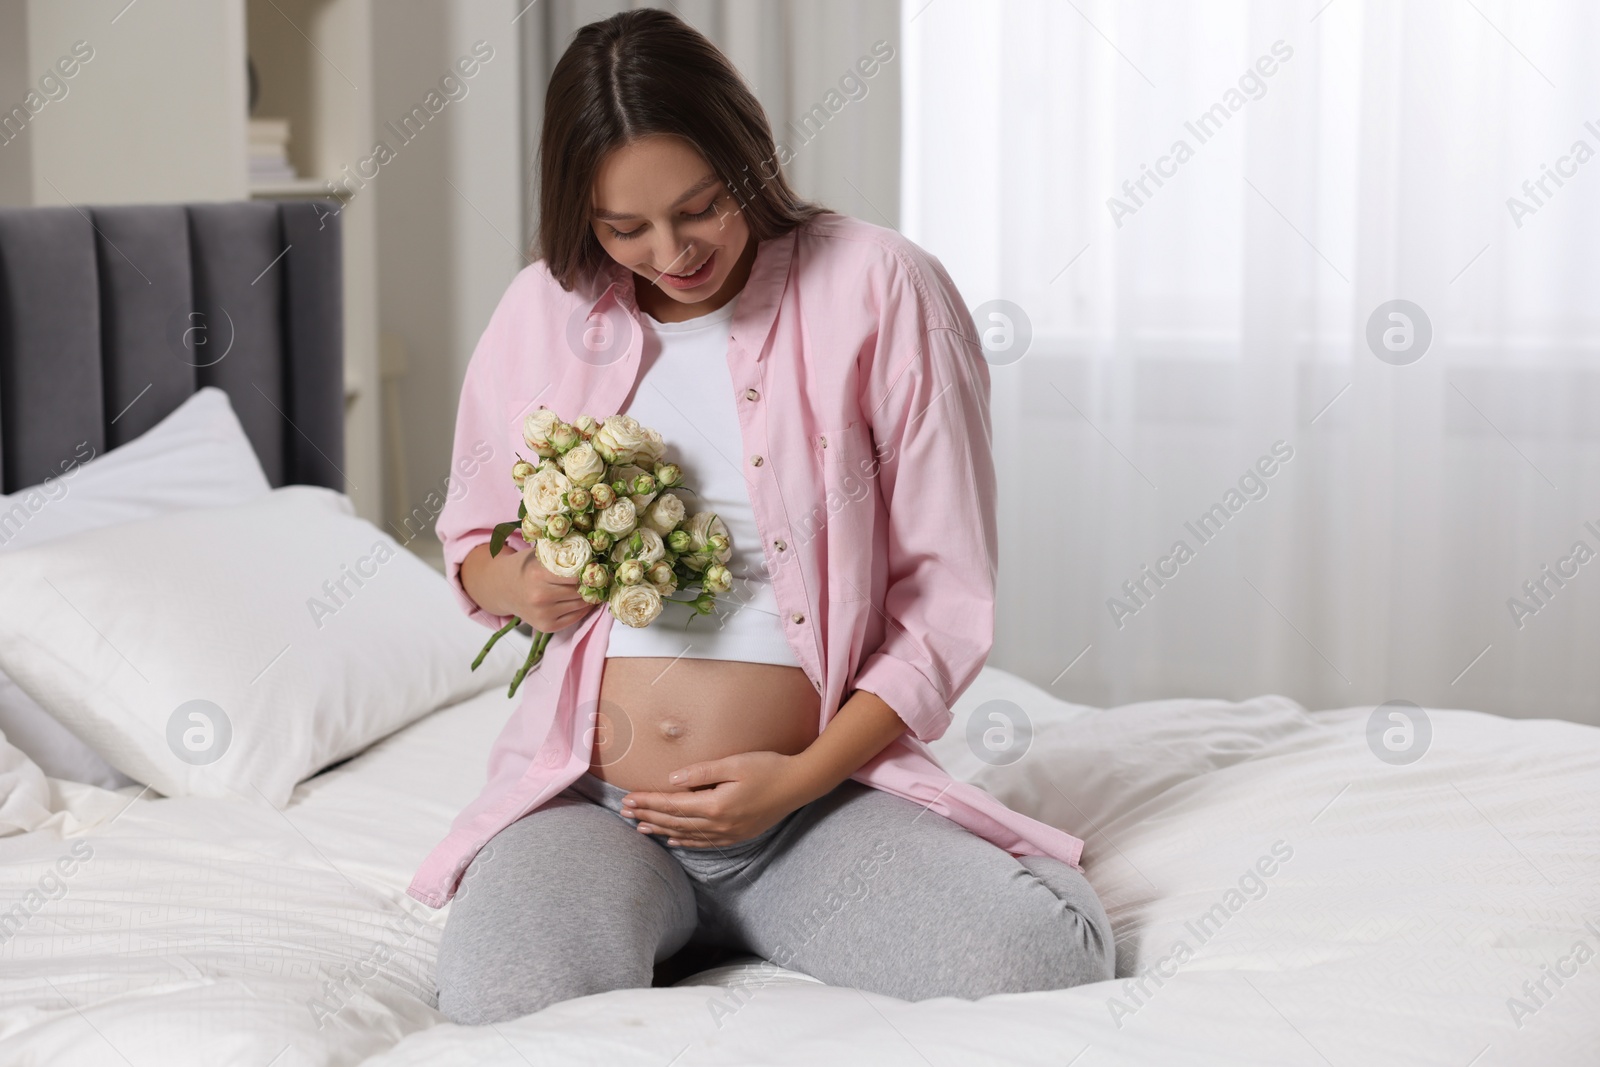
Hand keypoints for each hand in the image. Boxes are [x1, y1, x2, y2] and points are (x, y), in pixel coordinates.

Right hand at [461, 541, 590, 631]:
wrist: (503, 588)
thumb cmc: (526, 568)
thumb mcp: (539, 556)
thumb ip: (562, 556)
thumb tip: (593, 558)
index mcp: (538, 575)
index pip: (575, 575)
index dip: (587, 571)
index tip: (595, 567)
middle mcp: (539, 597)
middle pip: (579, 591)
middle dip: (590, 585)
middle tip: (599, 579)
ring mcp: (542, 614)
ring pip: (580, 605)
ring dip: (589, 597)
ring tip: (591, 588)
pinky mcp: (546, 627)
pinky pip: (576, 618)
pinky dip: (582, 609)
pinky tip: (581, 600)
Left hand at [621, 751, 806, 847]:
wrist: (799, 785)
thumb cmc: (768, 768)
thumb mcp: (734, 763)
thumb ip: (702, 772)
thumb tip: (673, 780)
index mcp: (715, 805)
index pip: (673, 805)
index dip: (649, 802)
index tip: (628, 799)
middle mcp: (719, 824)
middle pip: (675, 822)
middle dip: (648, 816)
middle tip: (625, 812)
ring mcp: (729, 833)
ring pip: (686, 835)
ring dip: (662, 830)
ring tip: (640, 827)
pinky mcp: (738, 835)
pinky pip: (704, 842)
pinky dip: (685, 841)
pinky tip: (673, 839)